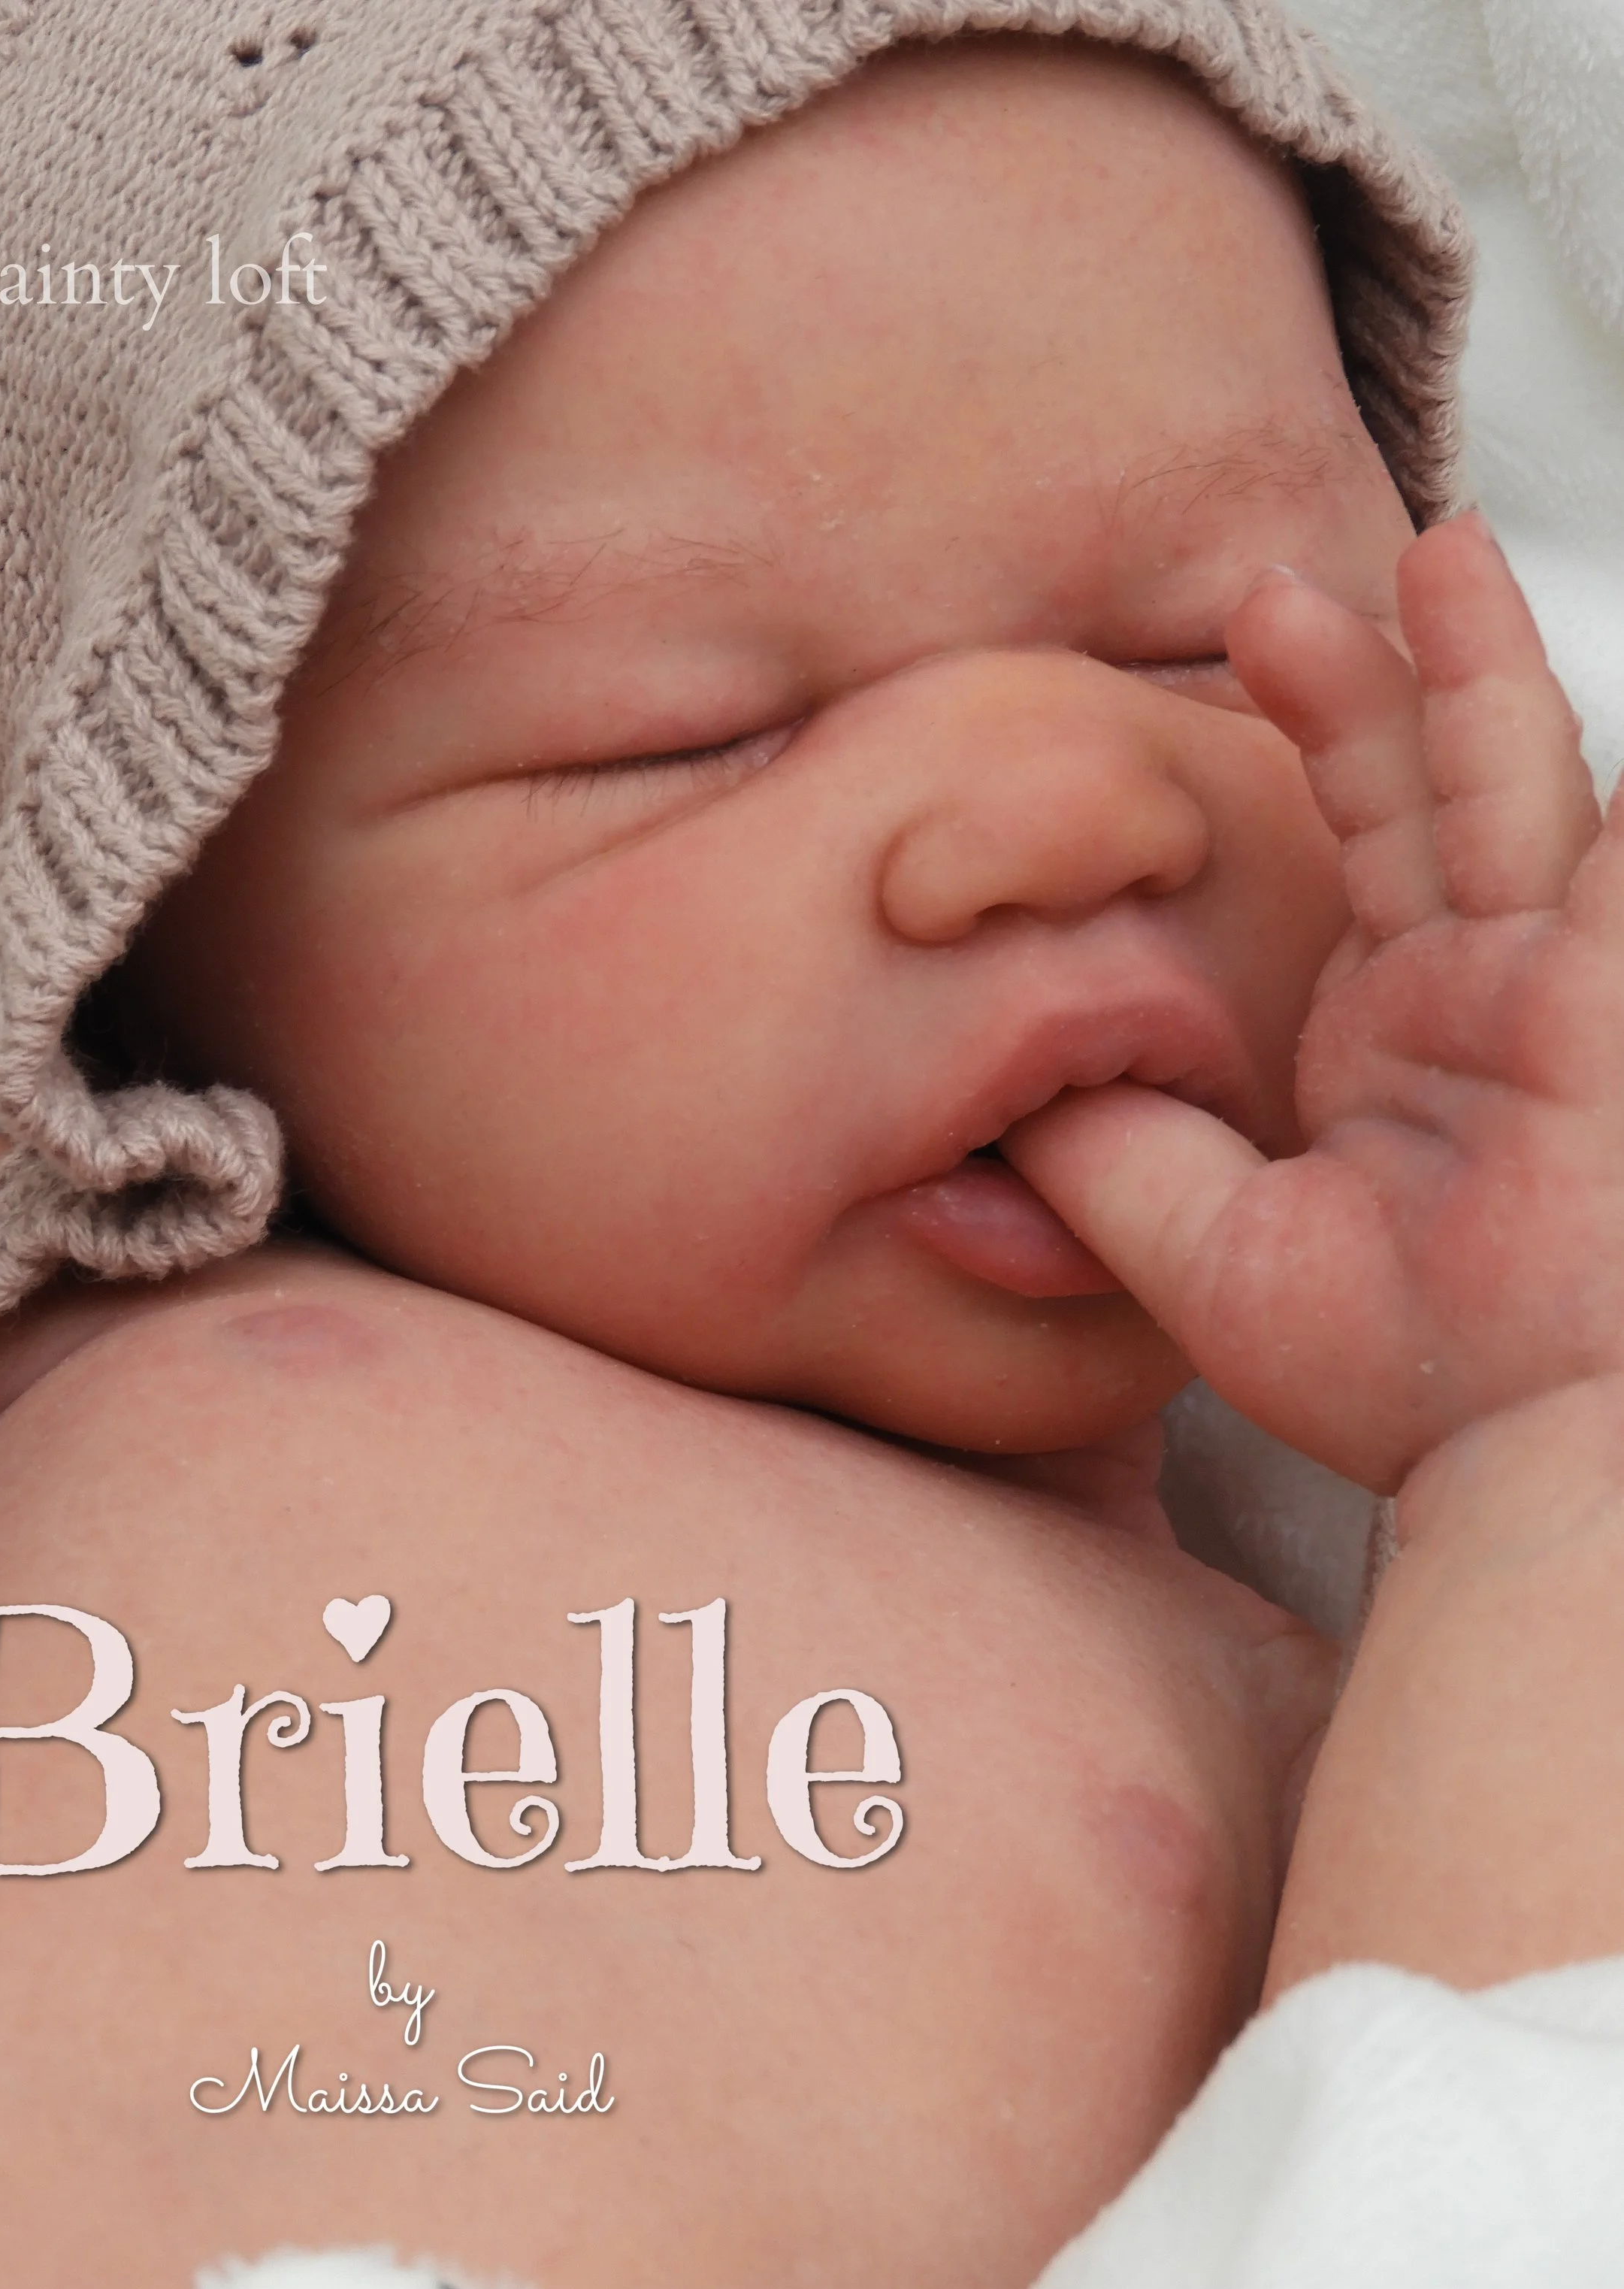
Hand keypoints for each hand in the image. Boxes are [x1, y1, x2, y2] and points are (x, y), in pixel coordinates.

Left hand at [1005, 513, 1623, 1491]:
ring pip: (1528, 791)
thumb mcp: (1210, 1248)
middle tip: (1271, 596)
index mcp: (1399, 1035)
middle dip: (1370, 686)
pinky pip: (1611, 859)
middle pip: (1429, 794)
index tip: (1225, 669)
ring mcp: (1573, 991)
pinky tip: (1561, 679)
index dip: (1307, 753)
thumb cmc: (1402, 1379)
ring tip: (1436, 555)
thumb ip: (1115, 1158)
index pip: (1357, 854)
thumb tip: (1002, 1085)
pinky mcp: (1621, 996)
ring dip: (1483, 676)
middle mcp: (1488, 995)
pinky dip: (1582, 778)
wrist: (1531, 1457)